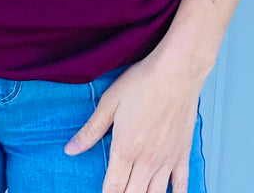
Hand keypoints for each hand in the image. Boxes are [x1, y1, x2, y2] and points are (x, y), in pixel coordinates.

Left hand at [64, 50, 204, 192]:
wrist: (176, 72)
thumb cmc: (143, 82)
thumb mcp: (110, 102)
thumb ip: (91, 130)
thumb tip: (70, 149)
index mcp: (125, 149)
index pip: (112, 188)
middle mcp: (146, 161)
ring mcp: (167, 160)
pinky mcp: (182, 155)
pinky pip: (181, 186)